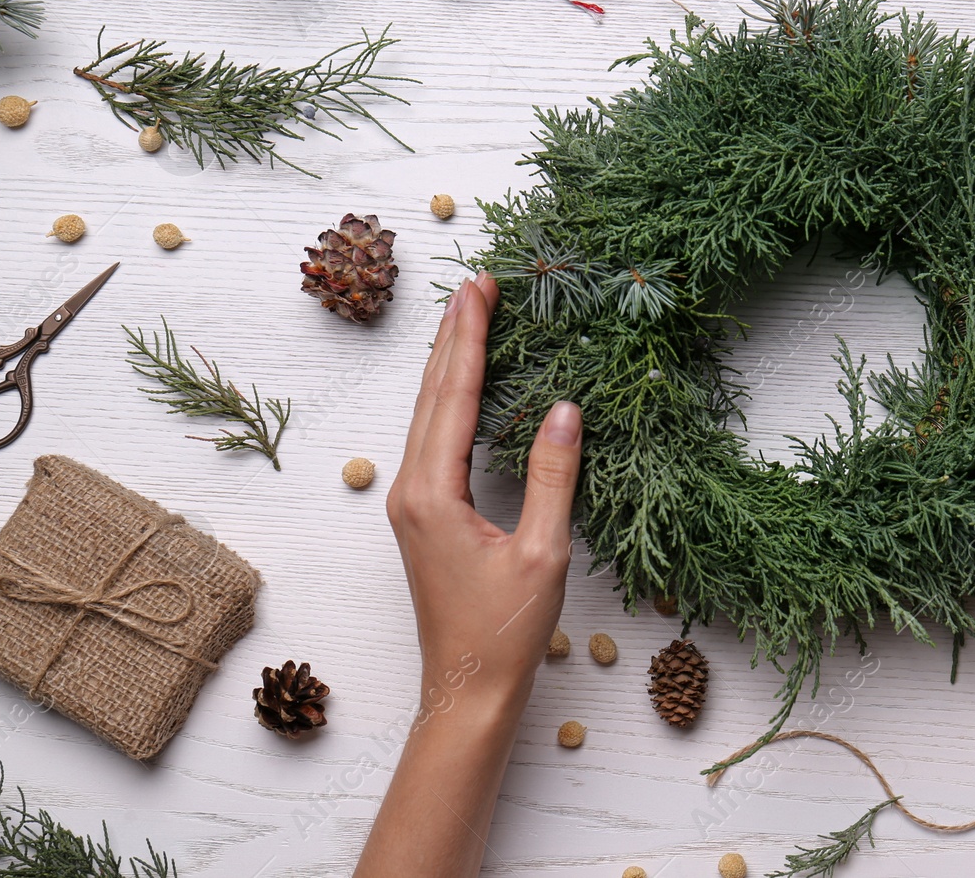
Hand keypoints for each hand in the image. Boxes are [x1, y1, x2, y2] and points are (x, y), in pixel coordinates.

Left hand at [385, 272, 581, 721]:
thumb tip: (563, 408)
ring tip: (469, 318)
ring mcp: (411, 503)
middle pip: (432, 395)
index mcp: (432, 494)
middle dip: (453, 336)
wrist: (467, 690)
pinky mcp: (422, 515)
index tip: (481, 289)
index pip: (455, 396)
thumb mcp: (542, 552)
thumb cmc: (504, 631)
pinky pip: (434, 440)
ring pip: (428, 415)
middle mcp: (410, 490)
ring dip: (449, 364)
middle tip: (476, 285)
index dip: (471, 338)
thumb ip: (551, 475)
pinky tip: (465, 386)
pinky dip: (451, 400)